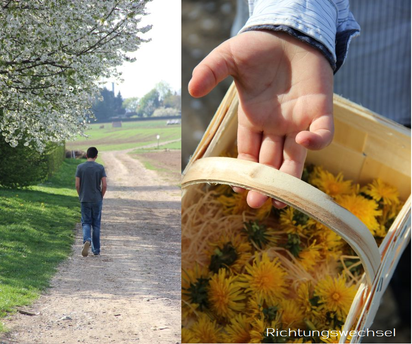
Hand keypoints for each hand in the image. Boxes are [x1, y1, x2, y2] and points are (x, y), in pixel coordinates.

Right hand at [189, 31, 333, 207]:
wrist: (290, 30)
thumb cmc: (258, 45)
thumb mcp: (229, 57)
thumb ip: (211, 71)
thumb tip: (192, 89)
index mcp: (252, 118)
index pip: (247, 152)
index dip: (243, 171)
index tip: (237, 186)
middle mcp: (275, 125)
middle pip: (270, 161)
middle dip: (265, 183)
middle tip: (257, 202)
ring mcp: (298, 120)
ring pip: (295, 156)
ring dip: (290, 178)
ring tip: (280, 200)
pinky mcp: (320, 110)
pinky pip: (323, 133)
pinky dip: (317, 141)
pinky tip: (305, 141)